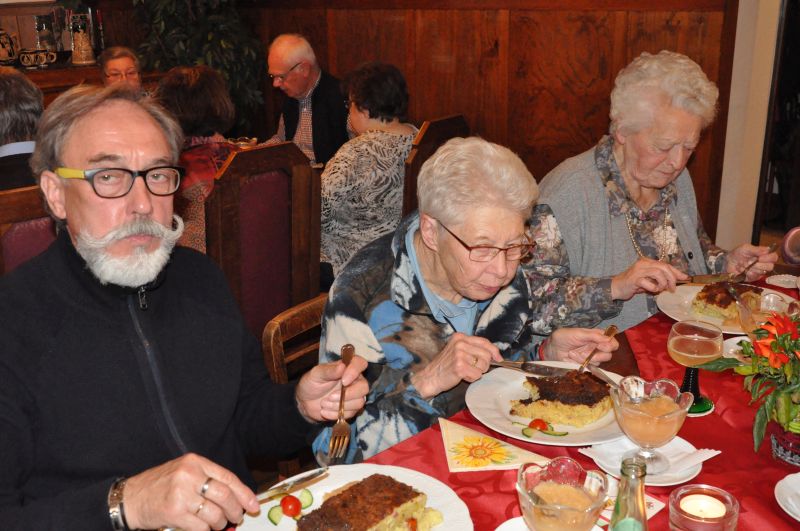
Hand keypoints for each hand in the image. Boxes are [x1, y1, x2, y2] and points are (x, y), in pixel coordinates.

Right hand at [123, 453, 257, 530]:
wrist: (131, 498)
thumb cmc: (160, 486)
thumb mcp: (185, 473)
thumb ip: (208, 480)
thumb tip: (237, 497)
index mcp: (195, 462)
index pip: (228, 478)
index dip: (244, 494)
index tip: (253, 505)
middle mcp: (189, 474)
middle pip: (225, 496)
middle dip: (235, 510)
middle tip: (236, 517)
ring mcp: (181, 493)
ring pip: (215, 513)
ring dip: (220, 523)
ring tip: (218, 524)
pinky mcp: (174, 511)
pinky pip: (201, 526)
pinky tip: (203, 529)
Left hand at [295, 355, 368, 421]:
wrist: (305, 402)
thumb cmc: (312, 383)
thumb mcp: (316, 374)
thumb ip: (329, 370)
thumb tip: (342, 366)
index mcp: (347, 367)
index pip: (360, 363)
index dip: (355, 371)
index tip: (344, 381)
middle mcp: (354, 380)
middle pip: (364, 387)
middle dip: (348, 394)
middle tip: (330, 397)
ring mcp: (355, 396)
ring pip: (359, 402)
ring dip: (339, 405)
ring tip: (323, 404)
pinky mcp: (351, 409)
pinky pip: (351, 413)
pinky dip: (336, 414)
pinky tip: (324, 411)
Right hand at [410, 333, 501, 398]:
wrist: (430, 377)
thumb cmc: (446, 366)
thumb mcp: (458, 351)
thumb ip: (473, 349)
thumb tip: (495, 355)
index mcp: (460, 337)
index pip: (484, 341)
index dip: (494, 351)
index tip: (498, 359)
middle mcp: (460, 343)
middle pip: (486, 355)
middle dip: (484, 365)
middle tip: (473, 369)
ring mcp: (459, 354)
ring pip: (483, 365)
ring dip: (477, 372)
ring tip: (465, 372)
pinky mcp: (459, 366)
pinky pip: (477, 375)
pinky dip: (472, 378)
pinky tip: (462, 376)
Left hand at [543, 328, 617, 364]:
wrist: (552, 350)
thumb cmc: (563, 338)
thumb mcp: (577, 333)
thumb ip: (593, 335)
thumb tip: (608, 338)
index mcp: (596, 335)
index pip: (611, 339)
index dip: (610, 342)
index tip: (602, 344)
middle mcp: (596, 346)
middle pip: (609, 352)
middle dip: (600, 353)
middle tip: (589, 350)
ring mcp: (592, 356)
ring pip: (601, 360)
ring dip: (588, 357)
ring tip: (575, 353)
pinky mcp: (587, 365)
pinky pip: (592, 367)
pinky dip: (583, 363)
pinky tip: (574, 358)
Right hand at [611, 258, 687, 299]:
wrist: (616, 287)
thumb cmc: (633, 284)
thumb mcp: (649, 279)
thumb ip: (660, 278)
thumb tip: (677, 279)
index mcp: (647, 261)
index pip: (666, 264)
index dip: (677, 272)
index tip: (686, 278)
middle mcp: (643, 263)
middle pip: (664, 267)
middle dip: (672, 278)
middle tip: (672, 288)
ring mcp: (638, 270)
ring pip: (658, 273)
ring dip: (663, 283)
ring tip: (660, 289)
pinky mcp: (634, 279)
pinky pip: (648, 283)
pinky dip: (653, 288)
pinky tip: (651, 291)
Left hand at [726, 244, 777, 280]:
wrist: (727, 262)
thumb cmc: (737, 254)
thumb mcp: (745, 248)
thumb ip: (756, 249)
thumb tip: (768, 249)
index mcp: (764, 255)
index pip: (774, 257)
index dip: (769, 258)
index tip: (760, 257)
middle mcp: (763, 264)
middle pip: (770, 266)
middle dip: (760, 264)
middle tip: (750, 262)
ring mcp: (759, 272)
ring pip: (763, 272)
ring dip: (752, 268)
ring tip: (744, 265)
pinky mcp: (753, 278)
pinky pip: (755, 277)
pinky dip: (748, 273)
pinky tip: (743, 270)